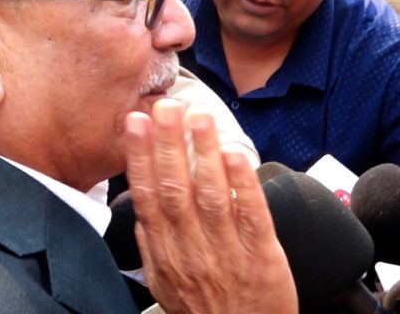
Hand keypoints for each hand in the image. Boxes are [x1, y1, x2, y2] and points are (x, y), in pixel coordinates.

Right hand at [124, 99, 296, 313]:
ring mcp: (228, 253)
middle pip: (175, 190)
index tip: (136, 124)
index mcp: (166, 254)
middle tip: (166, 107)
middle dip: (168, 144)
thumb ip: (154, 242)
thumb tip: (140, 203)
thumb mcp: (166, 282)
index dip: (140, 158)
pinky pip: (251, 215)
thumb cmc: (206, 312)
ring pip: (211, 196)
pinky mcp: (263, 257)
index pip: (148, 198)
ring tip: (200, 118)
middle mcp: (192, 251)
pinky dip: (242, 184)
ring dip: (203, 153)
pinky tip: (235, 155)